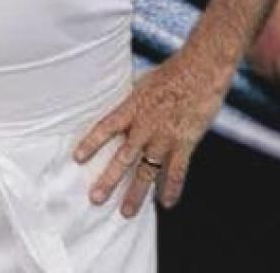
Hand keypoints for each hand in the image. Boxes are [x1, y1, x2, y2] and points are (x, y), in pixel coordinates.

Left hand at [70, 55, 228, 215]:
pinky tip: (167, 203)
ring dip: (136, 193)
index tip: (76, 158)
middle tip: (95, 199)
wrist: (203, 68)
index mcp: (133, 107)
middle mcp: (146, 125)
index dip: (91, 142)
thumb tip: (118, 101)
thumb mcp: (144, 81)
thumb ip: (131, 97)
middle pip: (124, 157)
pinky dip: (172, 188)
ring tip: (126, 212)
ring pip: (148, 171)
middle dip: (109, 180)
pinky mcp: (186, 142)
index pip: (106, 127)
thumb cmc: (174, 70)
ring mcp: (166, 136)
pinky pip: (177, 171)